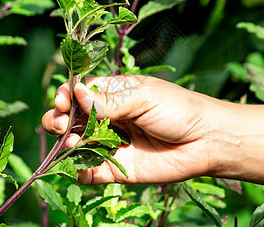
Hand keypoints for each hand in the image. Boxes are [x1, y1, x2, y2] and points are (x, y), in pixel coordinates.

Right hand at [41, 75, 220, 184]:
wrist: (205, 142)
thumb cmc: (178, 110)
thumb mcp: (143, 98)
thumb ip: (109, 100)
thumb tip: (75, 92)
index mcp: (114, 93)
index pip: (79, 91)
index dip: (66, 94)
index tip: (63, 99)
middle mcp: (108, 117)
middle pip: (72, 117)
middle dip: (58, 118)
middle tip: (59, 123)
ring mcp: (111, 143)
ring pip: (76, 143)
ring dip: (66, 143)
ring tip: (71, 142)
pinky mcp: (117, 168)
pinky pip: (91, 171)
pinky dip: (79, 171)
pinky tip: (78, 167)